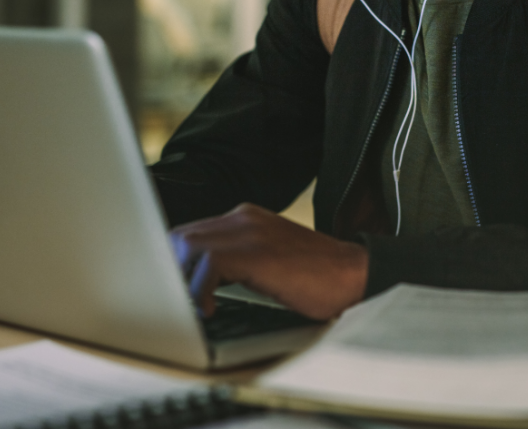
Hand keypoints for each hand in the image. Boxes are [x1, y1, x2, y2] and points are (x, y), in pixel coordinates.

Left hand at [169, 203, 368, 319]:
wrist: (355, 275)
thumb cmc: (317, 278)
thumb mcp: (270, 261)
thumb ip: (237, 261)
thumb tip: (200, 283)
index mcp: (246, 218)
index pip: (192, 232)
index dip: (175, 261)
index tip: (171, 287)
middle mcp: (244, 217)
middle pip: (183, 236)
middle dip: (171, 270)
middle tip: (174, 301)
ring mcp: (251, 231)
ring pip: (189, 246)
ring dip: (182, 280)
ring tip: (191, 306)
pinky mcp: (257, 252)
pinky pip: (209, 263)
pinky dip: (201, 289)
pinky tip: (210, 309)